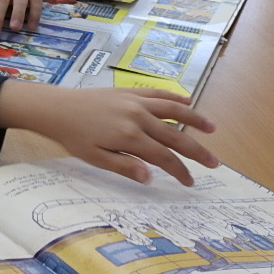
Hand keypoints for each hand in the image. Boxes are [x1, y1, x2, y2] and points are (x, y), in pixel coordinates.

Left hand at [0, 82, 218, 185]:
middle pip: (176, 136)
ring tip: (212, 129)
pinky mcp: (131, 92)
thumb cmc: (75, 137)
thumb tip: (151, 178)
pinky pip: (159, 94)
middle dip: (197, 151)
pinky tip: (188, 102)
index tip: (190, 182)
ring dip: (195, 119)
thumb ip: (125, 167)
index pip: (164, 157)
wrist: (58, 108)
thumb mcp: (96, 158)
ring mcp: (136, 101)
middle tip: (215, 163)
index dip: (180, 171)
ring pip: (174, 110)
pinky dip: (175, 98)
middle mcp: (138, 117)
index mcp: (130, 137)